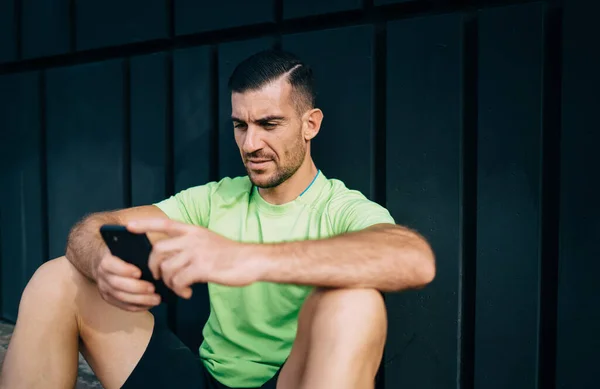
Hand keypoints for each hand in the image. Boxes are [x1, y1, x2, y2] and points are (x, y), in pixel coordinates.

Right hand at [95, 250, 161, 311]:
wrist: (103, 264)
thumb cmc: (120, 255)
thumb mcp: (123, 249)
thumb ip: (133, 251)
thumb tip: (151, 254)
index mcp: (106, 261)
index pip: (111, 266)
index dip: (125, 270)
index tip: (139, 273)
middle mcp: (103, 276)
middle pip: (117, 285)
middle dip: (137, 288)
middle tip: (153, 288)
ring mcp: (105, 289)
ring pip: (121, 297)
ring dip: (140, 300)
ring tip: (156, 299)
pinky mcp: (109, 299)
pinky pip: (123, 306)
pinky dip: (138, 306)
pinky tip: (150, 304)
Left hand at [126, 219, 262, 298]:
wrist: (251, 261)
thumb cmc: (230, 255)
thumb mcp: (208, 241)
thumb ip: (189, 245)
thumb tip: (169, 259)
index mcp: (193, 230)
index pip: (164, 223)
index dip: (144, 224)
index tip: (128, 226)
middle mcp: (192, 239)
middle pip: (158, 250)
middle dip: (153, 267)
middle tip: (159, 278)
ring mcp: (197, 252)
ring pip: (166, 269)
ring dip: (169, 282)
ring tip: (180, 288)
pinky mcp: (202, 268)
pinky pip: (178, 281)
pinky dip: (179, 290)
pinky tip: (187, 293)